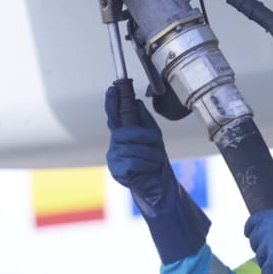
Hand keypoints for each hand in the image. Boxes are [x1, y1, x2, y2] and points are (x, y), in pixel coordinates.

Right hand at [104, 85, 173, 207]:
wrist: (160, 184)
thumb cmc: (155, 159)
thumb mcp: (153, 136)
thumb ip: (144, 120)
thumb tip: (137, 102)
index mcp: (123, 134)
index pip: (114, 115)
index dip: (112, 102)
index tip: (113, 89)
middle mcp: (115, 144)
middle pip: (125, 132)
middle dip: (144, 136)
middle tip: (156, 143)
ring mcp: (114, 158)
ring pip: (131, 148)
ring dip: (150, 153)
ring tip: (154, 161)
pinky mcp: (116, 171)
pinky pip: (132, 161)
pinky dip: (146, 164)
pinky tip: (148, 169)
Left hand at [245, 205, 272, 273]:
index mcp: (270, 217)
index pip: (251, 223)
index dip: (250, 230)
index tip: (250, 234)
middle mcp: (265, 232)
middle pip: (254, 243)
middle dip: (261, 248)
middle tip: (270, 252)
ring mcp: (268, 249)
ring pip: (260, 259)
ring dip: (266, 263)